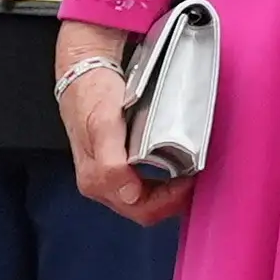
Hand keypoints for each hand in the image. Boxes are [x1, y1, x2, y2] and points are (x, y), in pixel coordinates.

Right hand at [53, 22, 190, 226]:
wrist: (83, 70)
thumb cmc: (92, 95)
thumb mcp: (103, 125)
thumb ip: (112, 164)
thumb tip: (130, 196)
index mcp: (97, 181)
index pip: (142, 210)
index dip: (171, 201)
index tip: (192, 179)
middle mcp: (101, 183)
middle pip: (145, 208)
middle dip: (173, 199)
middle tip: (197, 176)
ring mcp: (108, 174)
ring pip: (146, 198)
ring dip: (170, 190)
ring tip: (191, 171)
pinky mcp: (115, 163)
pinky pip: (144, 183)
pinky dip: (164, 179)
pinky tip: (177, 166)